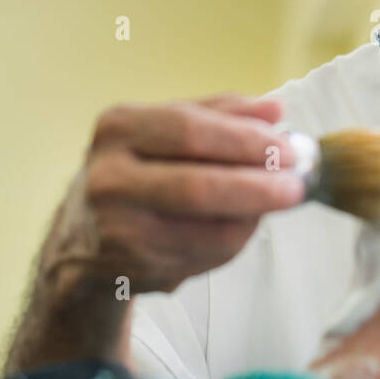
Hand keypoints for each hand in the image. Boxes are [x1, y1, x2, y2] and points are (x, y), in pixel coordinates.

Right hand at [42, 93, 304, 296]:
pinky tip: (240, 227)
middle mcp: (109, 178)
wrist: (83, 235)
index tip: (288, 149)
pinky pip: (205, 257)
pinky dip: (234, 242)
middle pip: (198, 186)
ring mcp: (117, 229)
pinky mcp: (133, 268)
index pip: (192, 131)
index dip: (247, 142)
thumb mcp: (168, 128)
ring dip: (252, 219)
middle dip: (258, 188)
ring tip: (271, 204)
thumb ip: (222, 114)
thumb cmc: (139, 168)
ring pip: (208, 230)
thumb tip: (275, 110)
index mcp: (119, 128)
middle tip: (296, 186)